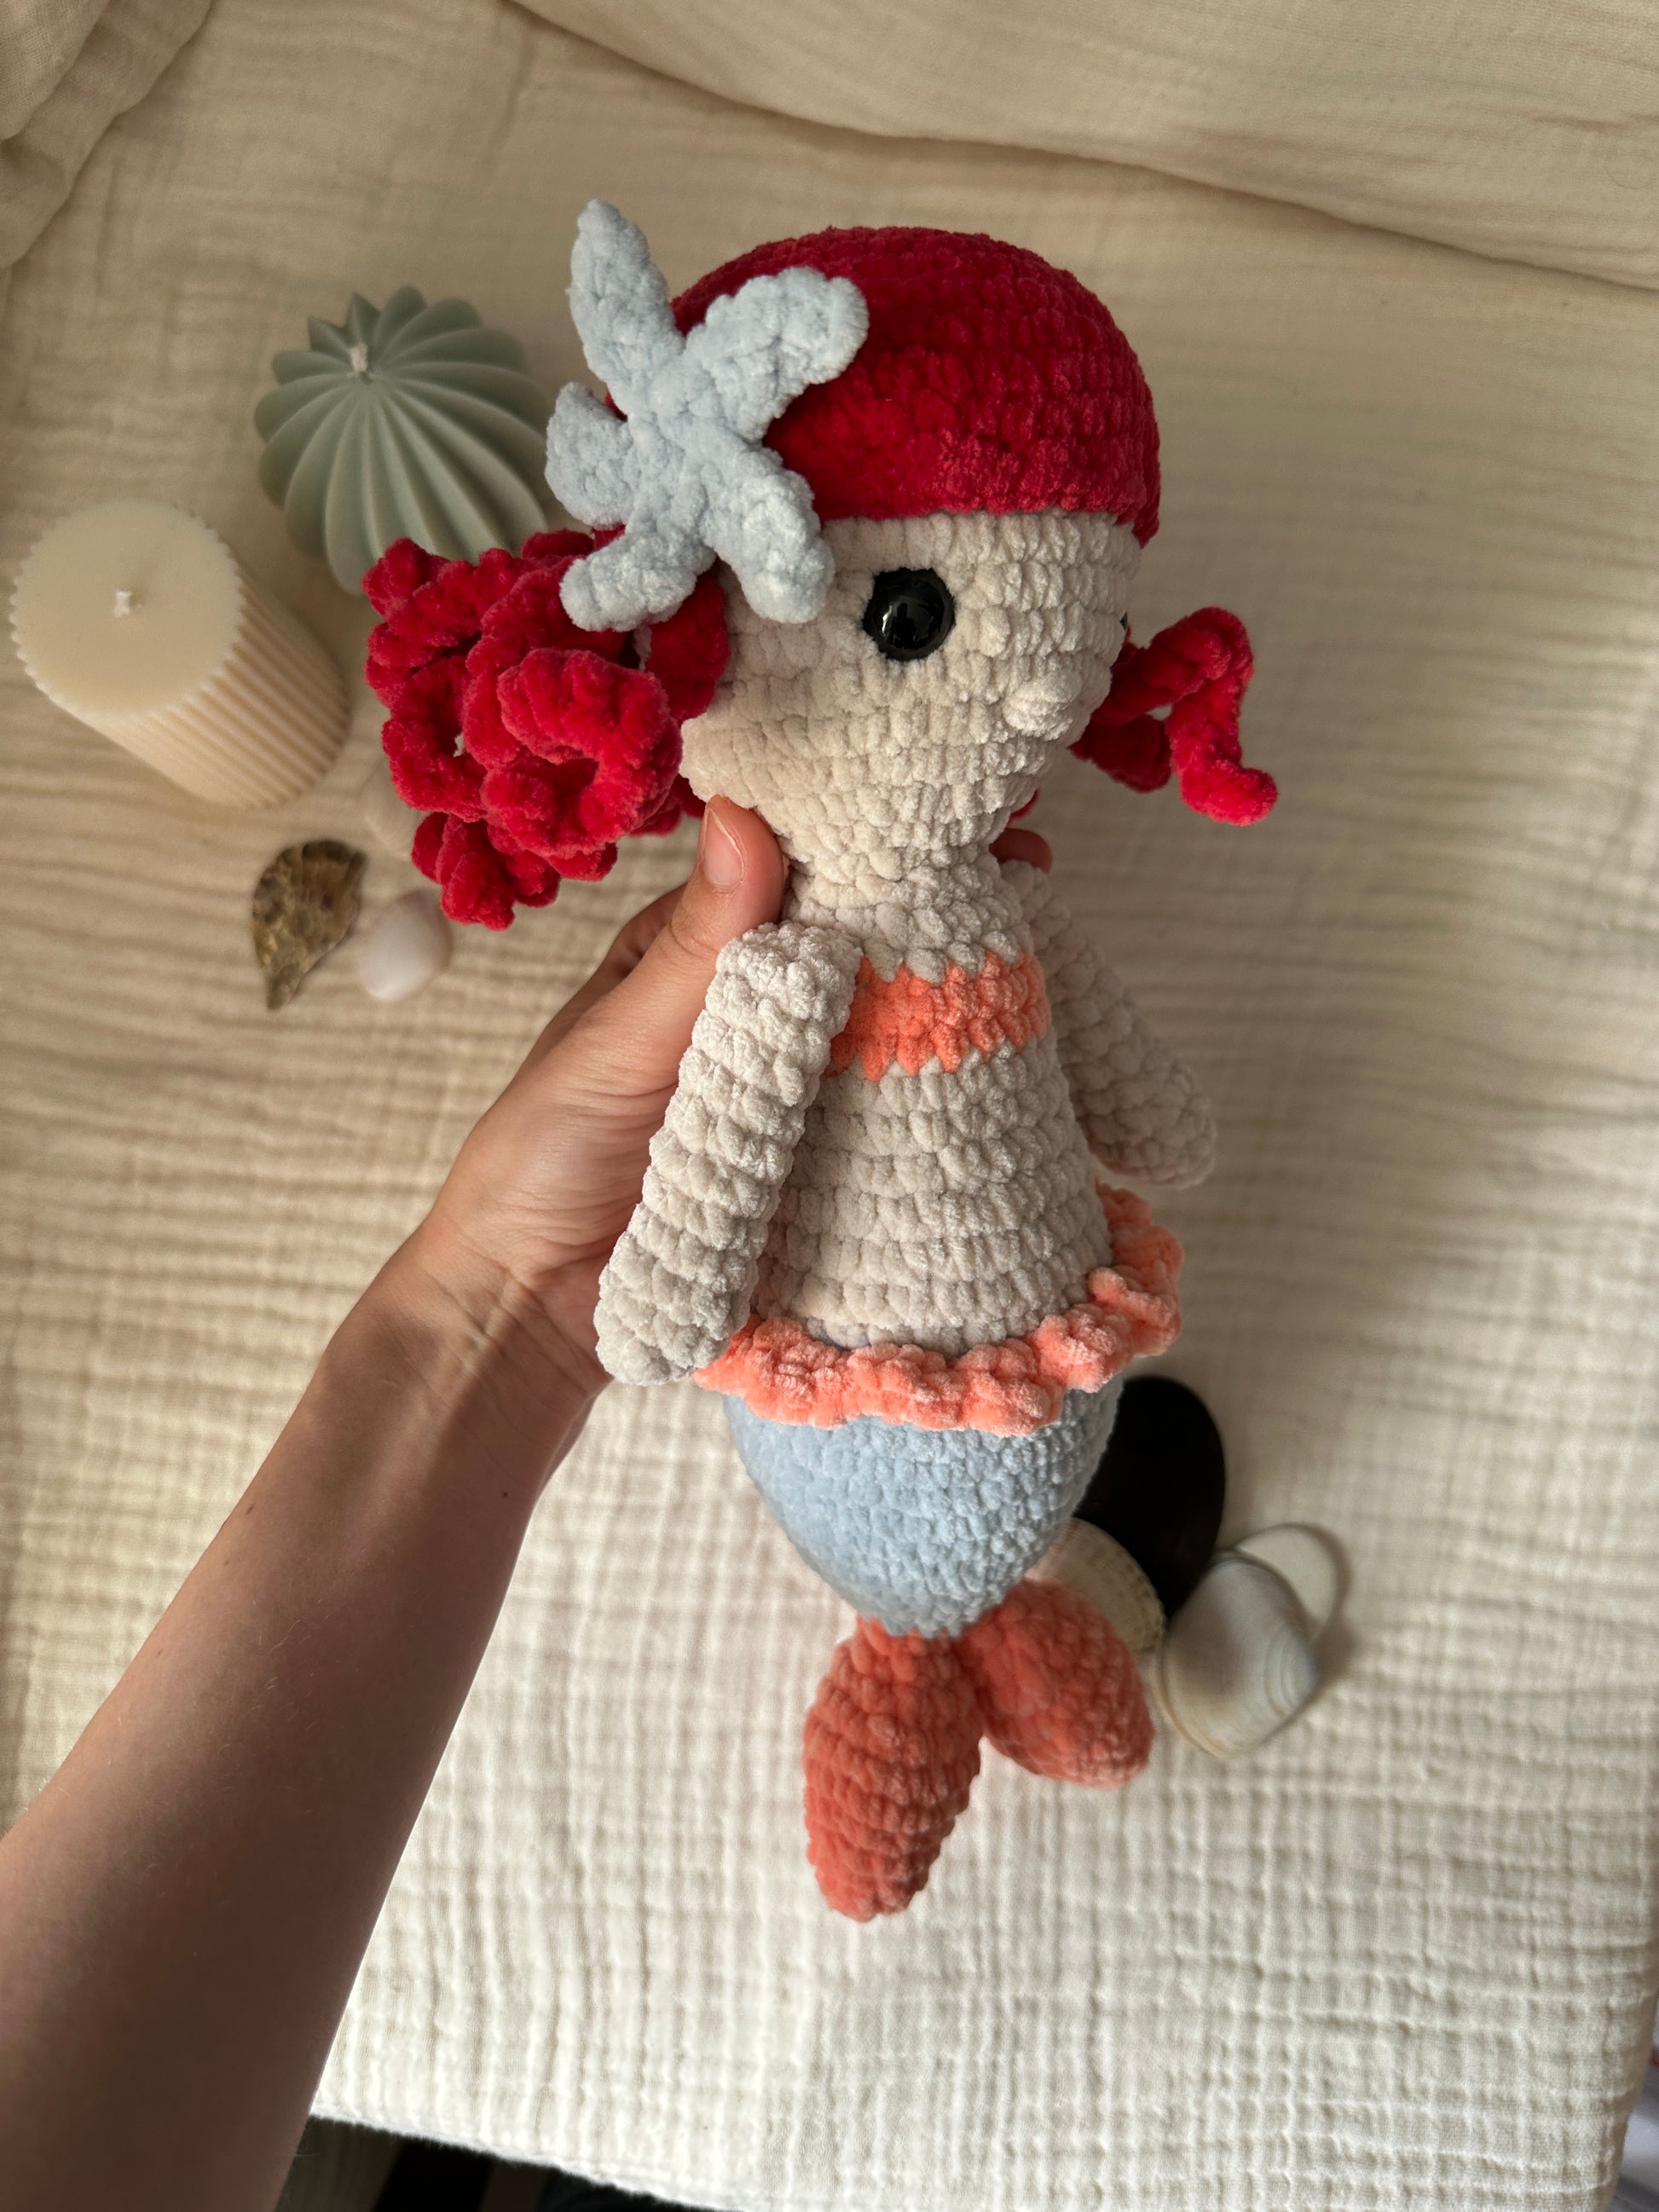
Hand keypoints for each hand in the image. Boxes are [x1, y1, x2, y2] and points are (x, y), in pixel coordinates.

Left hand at [401, 804, 1052, 1403]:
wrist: (533, 1308)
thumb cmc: (545, 1154)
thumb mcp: (619, 1039)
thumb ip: (695, 943)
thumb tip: (746, 811)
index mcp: (702, 950)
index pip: (802, 871)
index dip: (877, 837)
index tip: (958, 810)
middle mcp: (757, 1006)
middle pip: (865, 943)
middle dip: (944, 909)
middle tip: (1033, 880)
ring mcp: (797, 1085)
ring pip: (890, 1026)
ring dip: (959, 1001)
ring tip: (1044, 966)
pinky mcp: (822, 1162)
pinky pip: (890, 1118)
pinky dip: (943, 1098)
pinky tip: (1010, 1076)